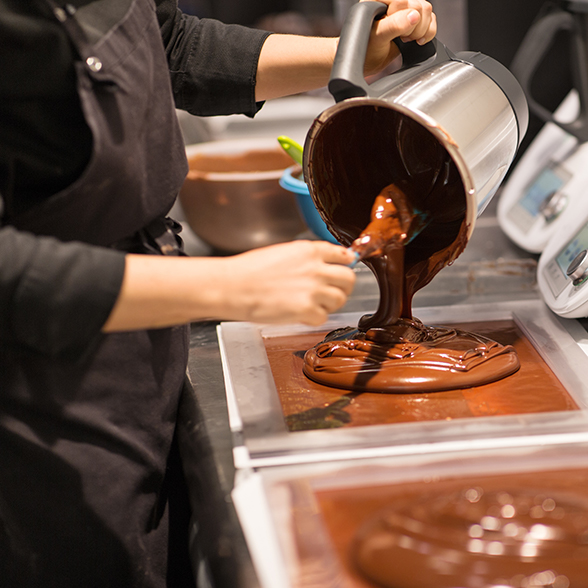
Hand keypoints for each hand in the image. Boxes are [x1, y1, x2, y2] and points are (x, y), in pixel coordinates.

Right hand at [224, 240, 356, 325]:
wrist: (232, 286)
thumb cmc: (248, 271)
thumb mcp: (282, 253)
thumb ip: (306, 259)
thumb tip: (322, 266)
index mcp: (309, 251)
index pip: (345, 255)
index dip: (345, 265)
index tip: (343, 271)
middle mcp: (316, 268)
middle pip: (349, 279)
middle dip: (343, 287)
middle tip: (331, 293)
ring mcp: (313, 290)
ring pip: (339, 299)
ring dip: (328, 304)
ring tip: (310, 305)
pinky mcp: (307, 310)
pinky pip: (323, 318)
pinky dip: (313, 319)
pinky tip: (299, 314)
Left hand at [361, 0, 436, 74]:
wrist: (371, 61)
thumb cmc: (368, 49)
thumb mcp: (378, 37)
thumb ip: (393, 25)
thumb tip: (413, 16)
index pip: (402, 0)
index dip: (400, 18)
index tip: (392, 31)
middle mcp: (394, 1)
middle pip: (418, 5)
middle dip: (412, 27)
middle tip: (399, 37)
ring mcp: (406, 8)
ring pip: (427, 10)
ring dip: (419, 30)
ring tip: (404, 38)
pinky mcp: (416, 17)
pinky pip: (432, 19)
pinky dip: (427, 33)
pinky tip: (415, 40)